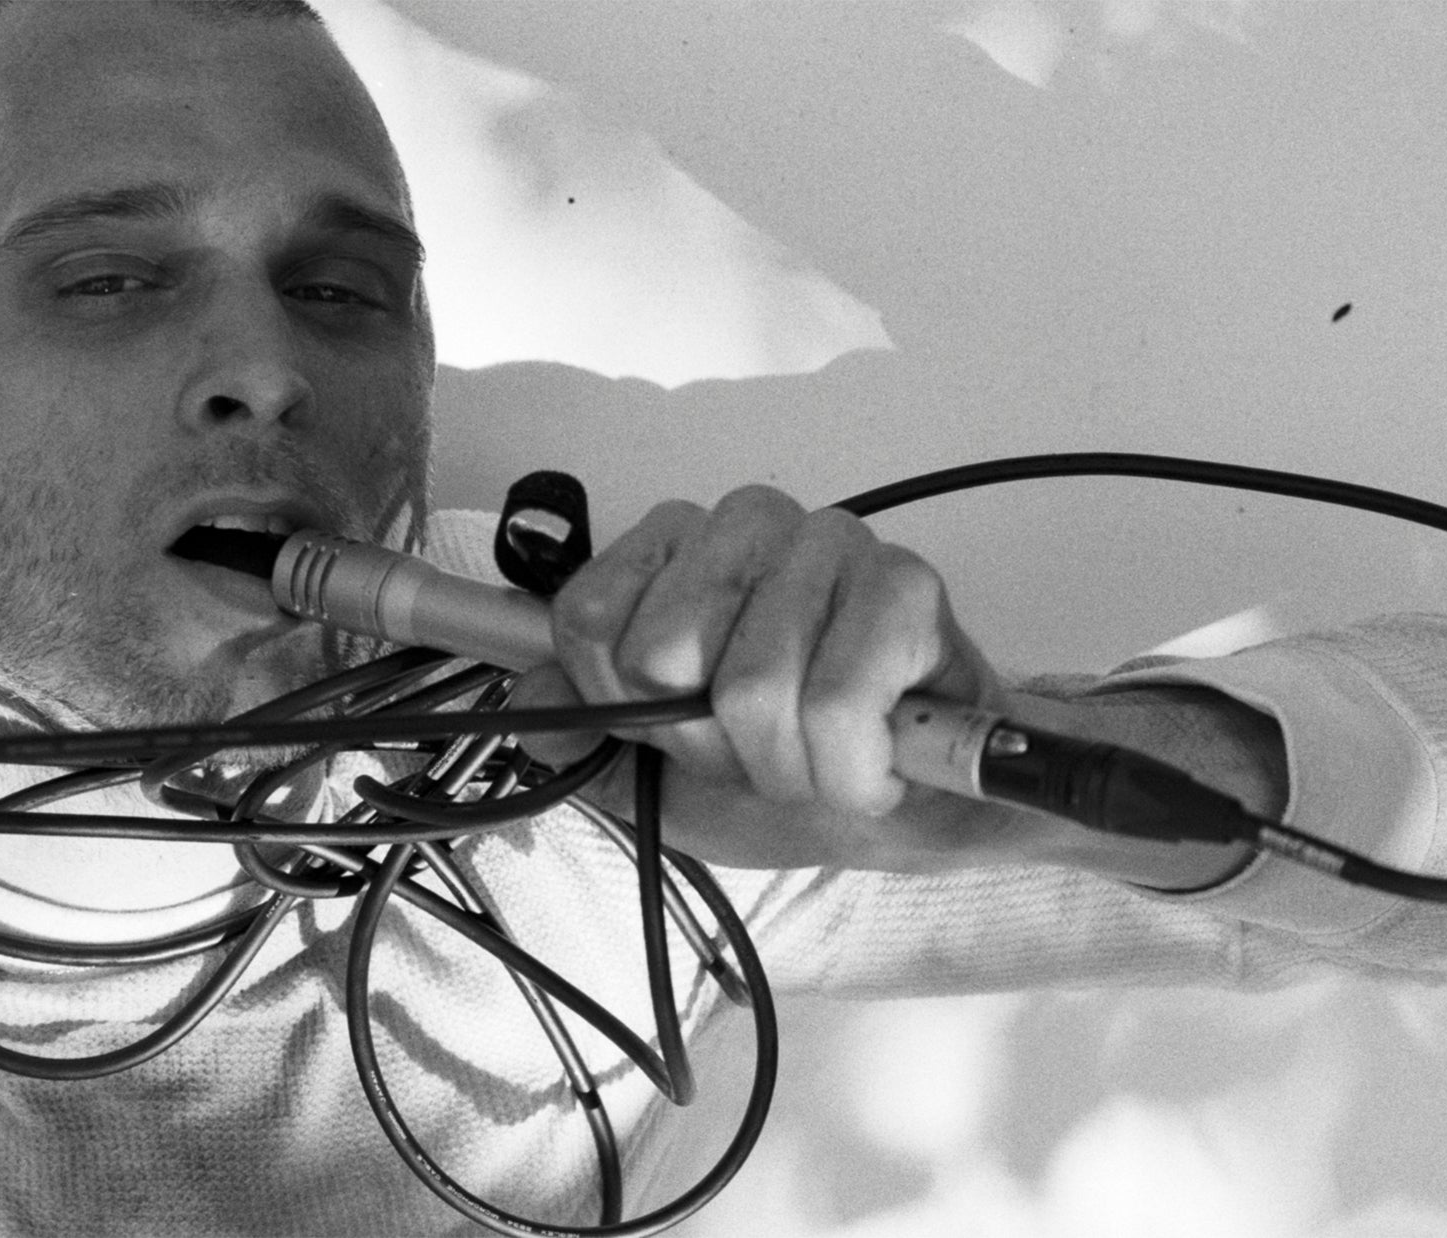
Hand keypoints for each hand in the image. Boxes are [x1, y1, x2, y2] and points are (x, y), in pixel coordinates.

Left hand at [507, 485, 1008, 869]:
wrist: (924, 804)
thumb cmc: (798, 769)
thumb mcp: (663, 774)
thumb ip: (586, 740)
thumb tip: (522, 705)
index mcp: (674, 549)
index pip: (587, 620)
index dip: (630, 708)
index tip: (688, 731)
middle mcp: (746, 522)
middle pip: (661, 655)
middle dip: (715, 743)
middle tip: (769, 746)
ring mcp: (829, 541)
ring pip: (752, 689)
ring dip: (790, 766)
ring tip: (827, 753)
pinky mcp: (905, 582)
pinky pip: (836, 705)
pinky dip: (852, 767)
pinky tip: (876, 755)